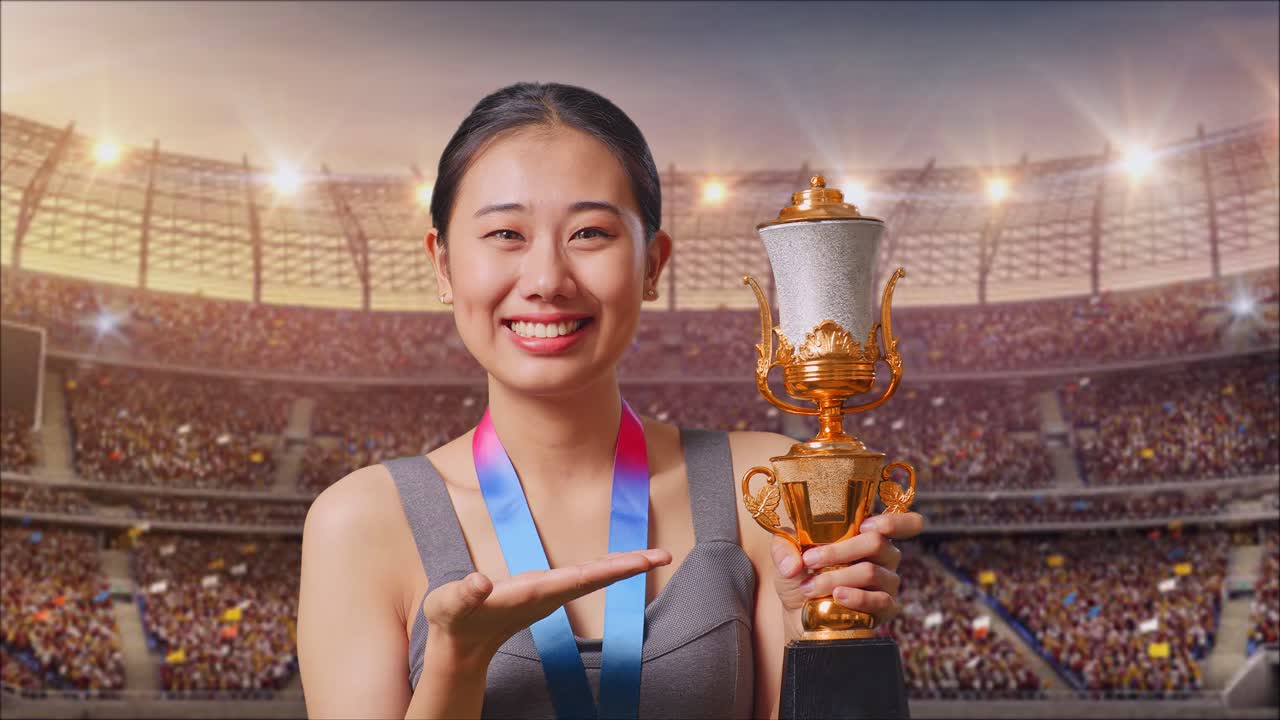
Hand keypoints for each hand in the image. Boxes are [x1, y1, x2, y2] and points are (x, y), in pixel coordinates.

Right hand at [422, 548, 671, 670]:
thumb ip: (464, 594)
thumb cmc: (454, 620)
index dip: (610, 568)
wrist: (460, 647)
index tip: (639, 563)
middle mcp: (549, 593)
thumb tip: (479, 582)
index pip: (580, 578)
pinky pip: (585, 578)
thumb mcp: (450, 605)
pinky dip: (606, 568)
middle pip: (597, 577)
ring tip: (653, 556)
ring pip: (594, 577)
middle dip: (630, 566)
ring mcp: (550, 594)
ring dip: (623, 566)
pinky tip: (621, 563)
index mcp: (533, 592)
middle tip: (663, 555)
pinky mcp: (547, 592)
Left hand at [771, 512, 924, 638]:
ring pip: (871, 572)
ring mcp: (887, 582)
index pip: (905, 523)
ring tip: (810, 587)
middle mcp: (884, 555)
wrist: (799, 614)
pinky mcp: (885, 608)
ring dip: (836, 577)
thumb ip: (784, 548)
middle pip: (876, 542)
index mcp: (867, 534)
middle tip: (810, 560)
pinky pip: (879, 600)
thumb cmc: (801, 575)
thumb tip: (794, 563)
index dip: (894, 521)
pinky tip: (838, 597)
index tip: (866, 524)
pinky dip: (856, 597)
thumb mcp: (786, 555)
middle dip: (839, 551)